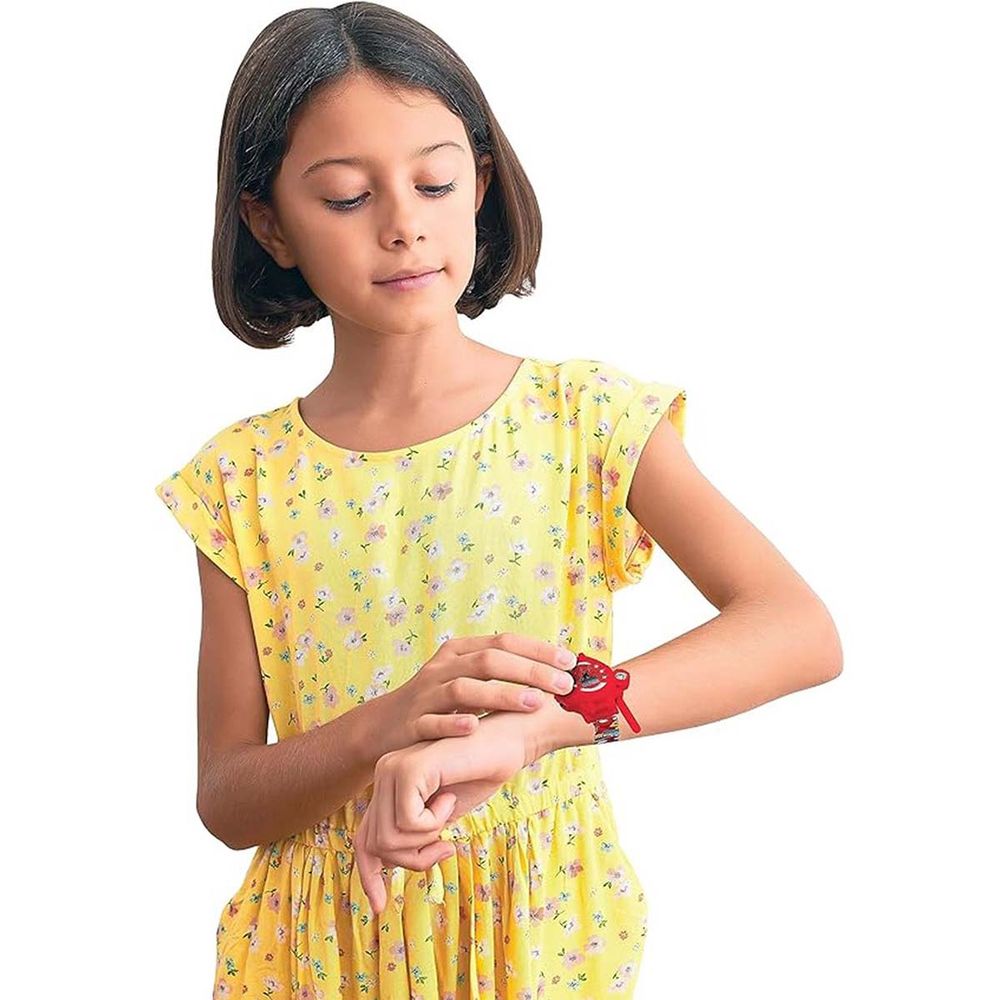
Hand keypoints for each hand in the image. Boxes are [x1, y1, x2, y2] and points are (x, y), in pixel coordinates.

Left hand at [354, 709, 537, 913]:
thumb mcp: (439, 815)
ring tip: (448, 815)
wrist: (507, 743)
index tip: (381, 906)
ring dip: (426, 840)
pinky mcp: (407, 770)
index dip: (369, 875)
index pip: (364, 838)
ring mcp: (392, 769)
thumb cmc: (480, 776)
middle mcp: (383, 774)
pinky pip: (409, 823)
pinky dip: (435, 822)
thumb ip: (414, 835)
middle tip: (444, 848)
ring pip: (390, 839)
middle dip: (413, 859)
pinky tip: (448, 797)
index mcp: (388, 784)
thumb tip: (386, 866)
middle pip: (376, 845)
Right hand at [374, 632, 577, 756]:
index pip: (503, 641)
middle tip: (564, 686)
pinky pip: (433, 721)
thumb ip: (500, 674)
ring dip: (501, 694)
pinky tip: (474, 727)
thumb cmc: (439, 704)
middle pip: (490, 660)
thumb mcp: (465, 679)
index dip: (538, 649)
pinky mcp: (413, 723)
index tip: (570, 663)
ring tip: (533, 703)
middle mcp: (443, 667)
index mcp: (459, 651)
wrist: (385, 727)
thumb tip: (555, 676)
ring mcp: (426, 694)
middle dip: (530, 671)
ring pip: (464, 688)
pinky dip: (453, 723)